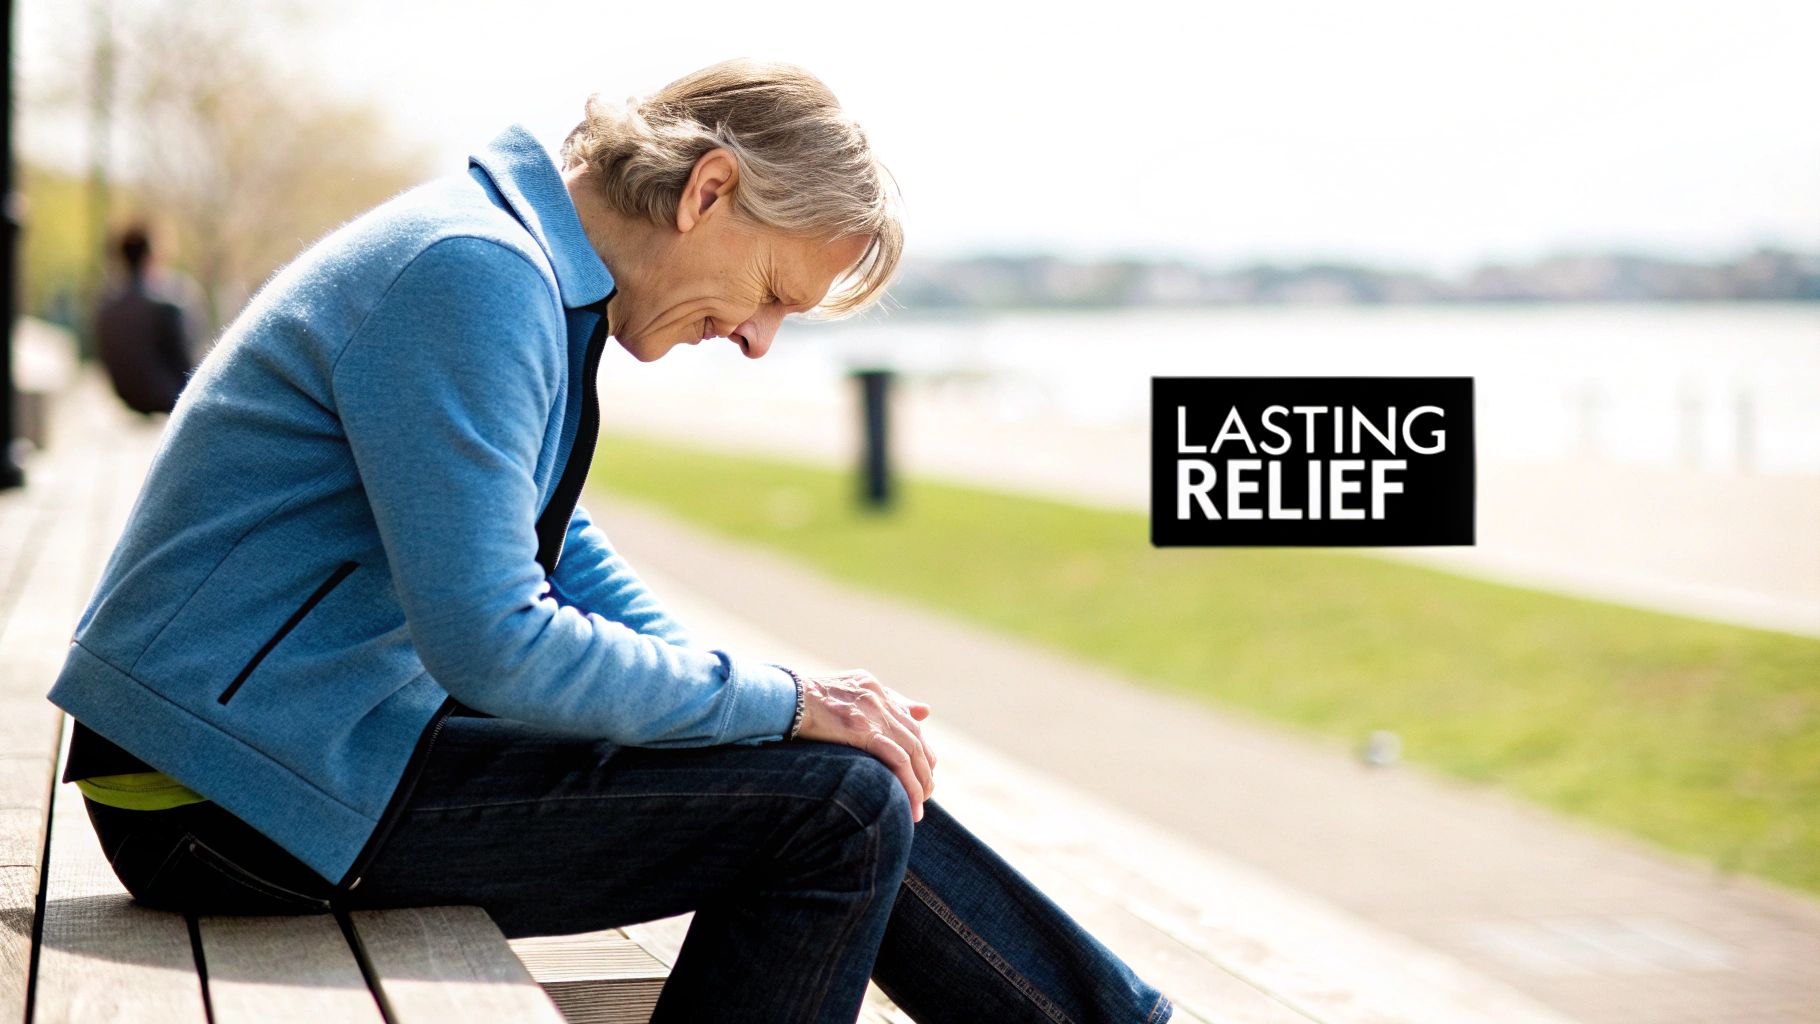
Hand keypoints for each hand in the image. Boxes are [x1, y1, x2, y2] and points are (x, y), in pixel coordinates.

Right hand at [793, 669, 937, 821]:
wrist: (781, 698)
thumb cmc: (799, 701)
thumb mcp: (840, 695)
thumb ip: (877, 700)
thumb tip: (923, 711)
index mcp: (872, 688)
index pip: (908, 720)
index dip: (919, 748)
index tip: (921, 771)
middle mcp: (878, 698)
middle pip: (916, 738)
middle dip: (924, 769)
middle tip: (923, 795)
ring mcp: (873, 713)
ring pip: (911, 752)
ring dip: (919, 783)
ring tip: (918, 808)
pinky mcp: (863, 730)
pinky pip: (898, 760)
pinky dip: (908, 784)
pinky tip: (910, 804)